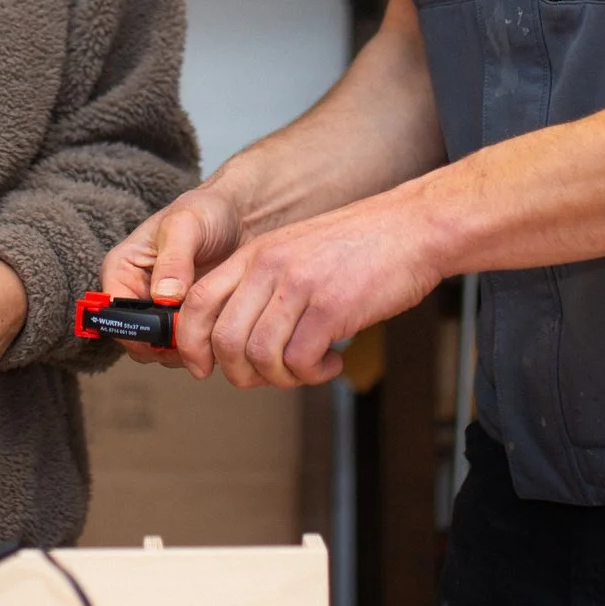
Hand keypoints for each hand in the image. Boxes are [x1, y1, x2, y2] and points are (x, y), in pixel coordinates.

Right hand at [97, 186, 246, 365]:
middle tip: (198, 331)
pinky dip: (201, 345)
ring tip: (213, 325)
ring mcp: (160, 312)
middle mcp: (135, 295)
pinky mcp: (185, 322)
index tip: (172, 330)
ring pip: (161, 351)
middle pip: (137, 340)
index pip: (113, 315)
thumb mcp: (186, 225)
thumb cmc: (205, 212)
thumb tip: (163, 297)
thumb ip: (173, 260)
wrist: (240, 216)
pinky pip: (186, 348)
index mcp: (122, 271)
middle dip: (165, 344)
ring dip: (186, 348)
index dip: (139, 329)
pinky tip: (221, 327)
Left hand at [178, 190, 442, 388]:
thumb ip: (263, 287)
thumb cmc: (359, 247)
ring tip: (308, 368)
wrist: (412, 227)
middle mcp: (269, 266)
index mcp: (255, 254)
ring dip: (282, 378)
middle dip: (241, 373)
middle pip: (224, 339)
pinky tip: (332, 362)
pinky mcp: (331, 306)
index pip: (199, 303)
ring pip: (259, 356)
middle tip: (269, 376)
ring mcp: (299, 285)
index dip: (192, 344)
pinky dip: (313, 374)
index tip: (204, 367)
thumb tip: (236, 343)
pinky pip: (301, 361)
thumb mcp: (295, 252)